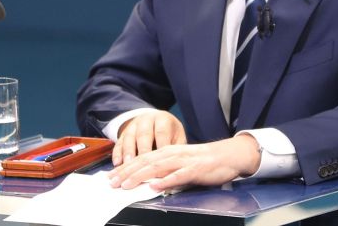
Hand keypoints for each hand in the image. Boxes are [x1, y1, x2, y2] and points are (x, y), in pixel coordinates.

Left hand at [107, 134, 260, 191]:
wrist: (226, 155)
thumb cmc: (201, 161)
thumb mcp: (178, 163)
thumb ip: (163, 170)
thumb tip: (146, 181)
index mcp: (166, 151)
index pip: (141, 159)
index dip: (125, 168)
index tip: (111, 176)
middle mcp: (171, 153)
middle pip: (144, 162)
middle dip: (126, 173)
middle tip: (112, 182)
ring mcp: (182, 161)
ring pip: (157, 168)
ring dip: (140, 176)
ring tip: (126, 184)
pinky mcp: (194, 169)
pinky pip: (177, 176)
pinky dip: (165, 181)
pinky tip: (155, 186)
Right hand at [112, 110, 185, 165]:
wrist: (156, 121)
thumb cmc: (170, 134)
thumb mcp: (178, 138)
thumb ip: (176, 152)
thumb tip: (174, 170)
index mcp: (163, 119)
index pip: (161, 133)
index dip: (161, 149)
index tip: (162, 166)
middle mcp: (147, 119)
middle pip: (144, 135)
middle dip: (143, 152)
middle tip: (143, 168)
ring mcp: (134, 125)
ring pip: (130, 138)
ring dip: (128, 153)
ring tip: (128, 167)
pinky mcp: (124, 132)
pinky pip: (119, 142)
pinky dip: (117, 153)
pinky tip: (117, 164)